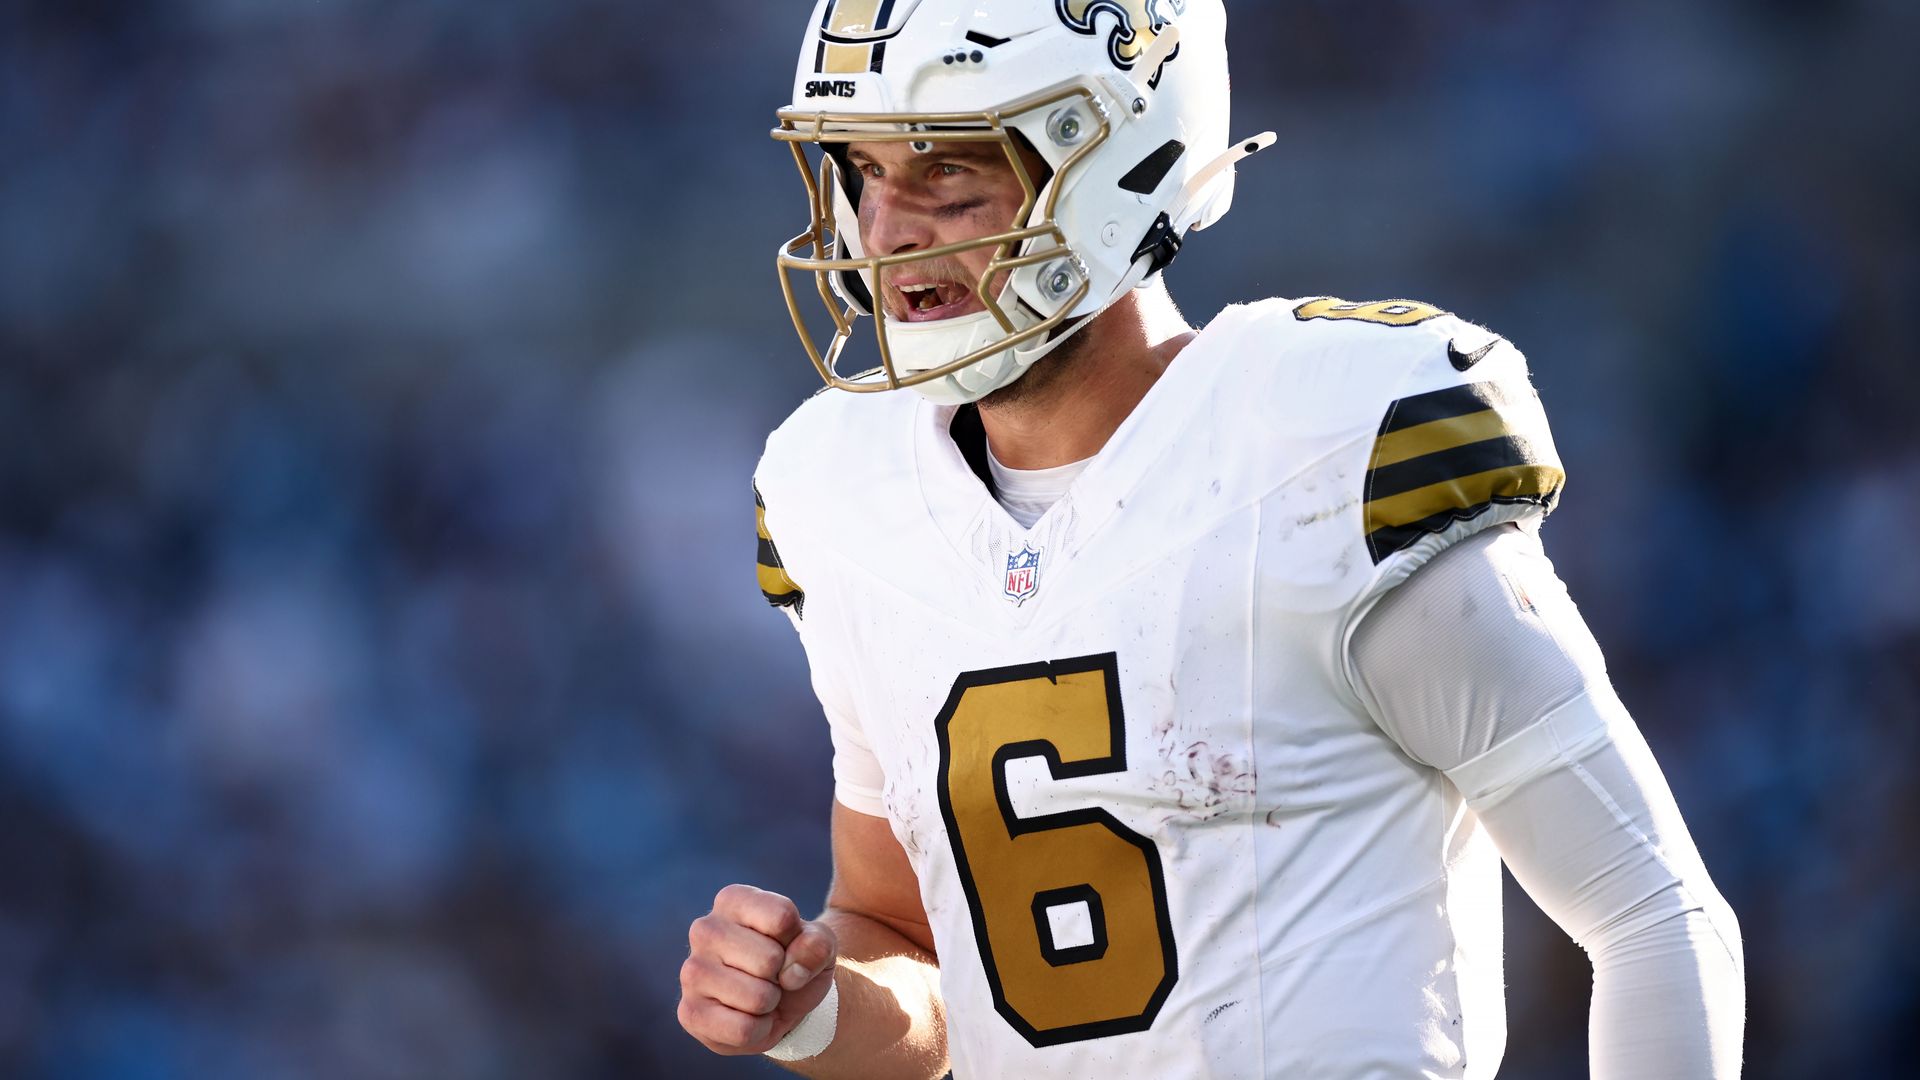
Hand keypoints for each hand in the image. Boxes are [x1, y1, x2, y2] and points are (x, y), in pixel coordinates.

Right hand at [679, 884, 839, 1055]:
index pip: (781, 917)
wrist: (781, 1003)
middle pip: (769, 959)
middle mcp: (704, 929)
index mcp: (732, 900)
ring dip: (770, 1003)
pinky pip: (742, 1029)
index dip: (797, 939)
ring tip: (761, 995)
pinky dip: (758, 1029)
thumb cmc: (795, 960)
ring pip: (757, 997)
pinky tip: (747, 1017)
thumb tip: (791, 972)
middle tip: (772, 976)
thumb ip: (817, 944)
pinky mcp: (689, 1012)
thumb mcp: (819, 943)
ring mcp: (692, 971)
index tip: (787, 943)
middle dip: (783, 975)